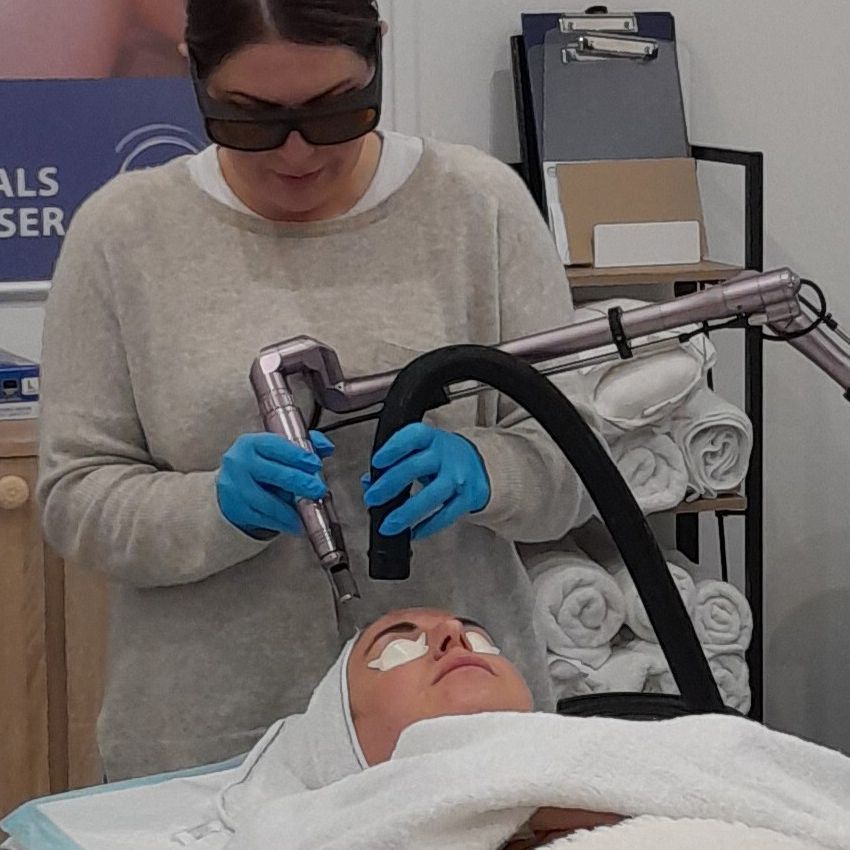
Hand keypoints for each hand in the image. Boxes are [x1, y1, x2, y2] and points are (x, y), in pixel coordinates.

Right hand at [217, 431, 333, 535]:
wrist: (233, 486)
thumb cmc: (260, 467)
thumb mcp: (279, 451)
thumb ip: (304, 446)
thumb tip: (326, 447)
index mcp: (252, 444)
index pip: (276, 446)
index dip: (298, 455)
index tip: (315, 464)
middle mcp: (240, 463)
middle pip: (274, 474)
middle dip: (300, 482)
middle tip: (318, 489)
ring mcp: (235, 487)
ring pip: (268, 502)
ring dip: (292, 510)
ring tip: (309, 512)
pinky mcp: (236, 509)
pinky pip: (263, 518)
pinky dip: (283, 523)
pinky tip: (295, 524)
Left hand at [363, 423, 489, 539]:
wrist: (480, 463)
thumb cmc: (441, 457)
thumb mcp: (420, 450)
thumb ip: (393, 463)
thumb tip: (369, 482)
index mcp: (430, 438)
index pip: (412, 437)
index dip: (393, 449)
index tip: (377, 463)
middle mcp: (445, 455)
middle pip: (415, 468)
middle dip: (390, 485)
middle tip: (372, 499)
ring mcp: (458, 477)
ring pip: (431, 496)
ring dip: (406, 513)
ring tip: (388, 525)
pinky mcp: (467, 498)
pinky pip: (445, 516)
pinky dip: (427, 527)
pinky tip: (412, 533)